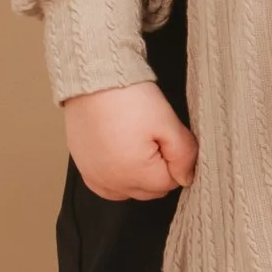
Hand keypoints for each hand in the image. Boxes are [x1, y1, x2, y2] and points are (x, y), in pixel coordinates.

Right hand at [65, 82, 197, 200]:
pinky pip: (108, 187)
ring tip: (137, 144)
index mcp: (135, 173)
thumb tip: (186, 178)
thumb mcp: (167, 123)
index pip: (171, 182)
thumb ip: (184, 155)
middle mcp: (112, 183)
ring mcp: (95, 178)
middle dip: (158, 170)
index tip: (168, 138)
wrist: (95, 80)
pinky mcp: (84, 170)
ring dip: (139, 176)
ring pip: (130, 191)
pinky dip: (118, 177)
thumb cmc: (130, 98)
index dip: (175, 160)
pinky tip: (121, 155)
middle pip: (150, 191)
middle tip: (153, 138)